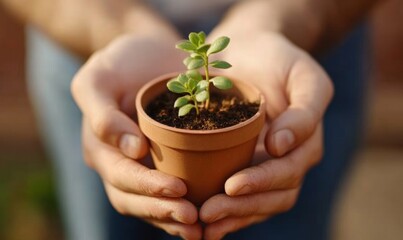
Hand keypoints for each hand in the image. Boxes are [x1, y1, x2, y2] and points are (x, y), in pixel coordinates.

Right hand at [71, 32, 202, 238]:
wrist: (145, 53)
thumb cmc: (120, 62)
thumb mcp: (98, 78)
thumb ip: (103, 114)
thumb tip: (133, 151)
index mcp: (101, 147)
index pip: (122, 177)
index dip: (148, 187)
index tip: (178, 188)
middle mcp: (119, 163)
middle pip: (135, 199)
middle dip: (163, 211)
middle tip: (193, 218)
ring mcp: (140, 166)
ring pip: (151, 204)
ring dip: (173, 220)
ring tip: (201, 228)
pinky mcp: (162, 162)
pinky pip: (169, 191)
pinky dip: (183, 205)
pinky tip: (205, 216)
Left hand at [199, 31, 333, 238]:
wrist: (253, 50)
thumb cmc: (279, 59)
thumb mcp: (303, 76)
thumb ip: (304, 111)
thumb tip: (282, 147)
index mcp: (305, 143)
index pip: (287, 173)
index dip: (261, 182)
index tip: (231, 185)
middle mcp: (287, 160)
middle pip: (272, 196)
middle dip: (241, 208)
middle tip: (207, 212)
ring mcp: (266, 165)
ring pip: (256, 204)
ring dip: (230, 217)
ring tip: (201, 223)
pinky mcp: (243, 164)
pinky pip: (238, 196)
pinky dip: (224, 211)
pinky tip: (200, 220)